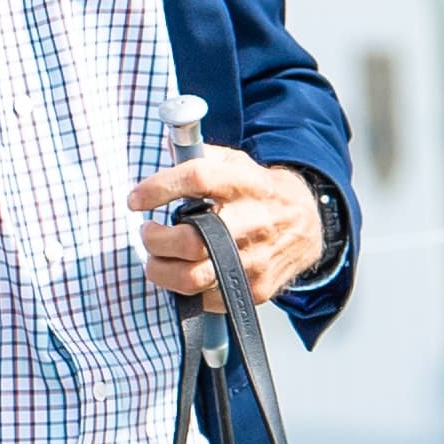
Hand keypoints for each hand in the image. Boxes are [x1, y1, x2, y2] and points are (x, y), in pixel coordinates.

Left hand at [128, 149, 322, 308]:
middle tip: (148, 232)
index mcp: (245, 184)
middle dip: (155, 240)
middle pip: (190, 241)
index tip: (136, 200)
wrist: (307, 225)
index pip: (196, 179)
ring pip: (191, 278)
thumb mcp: (236, 163)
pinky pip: (204, 298)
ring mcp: (255, 260)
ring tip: (158, 257)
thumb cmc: (259, 193)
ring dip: (161, 270)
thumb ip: (200, 154)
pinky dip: (184, 288)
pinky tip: (184, 271)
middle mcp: (252, 222)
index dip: (159, 188)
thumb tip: (168, 145)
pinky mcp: (256, 288)